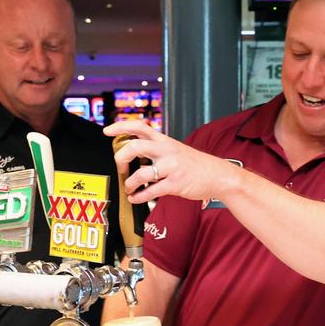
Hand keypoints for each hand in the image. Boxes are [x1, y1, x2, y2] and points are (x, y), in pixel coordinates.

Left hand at [104, 120, 242, 203]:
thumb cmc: (195, 164)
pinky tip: (135, 198)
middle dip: (121, 159)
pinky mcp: (175, 183)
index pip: (139, 126)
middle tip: (121, 168)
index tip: (106, 131)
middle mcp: (166, 151)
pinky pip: (151, 191)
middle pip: (134, 147)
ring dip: (130, 183)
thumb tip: (135, 151)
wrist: (218, 175)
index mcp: (165, 140)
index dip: (120, 127)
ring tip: (129, 188)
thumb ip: (157, 149)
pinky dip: (139, 197)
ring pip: (141, 173)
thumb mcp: (176, 149)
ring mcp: (171, 167)